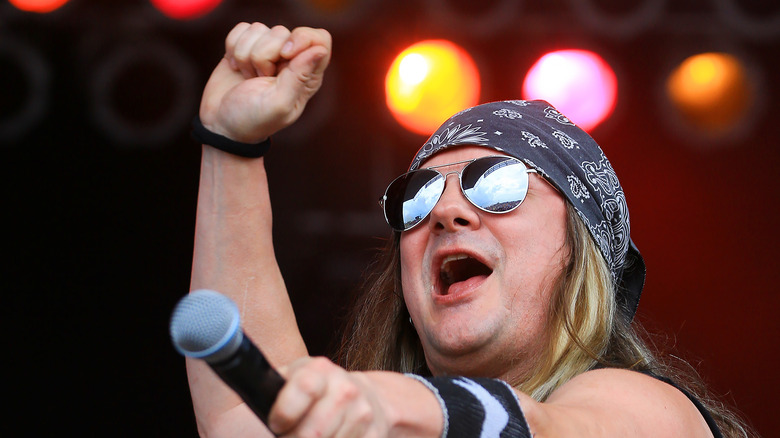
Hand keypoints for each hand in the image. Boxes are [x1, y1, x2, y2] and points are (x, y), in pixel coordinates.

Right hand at [199, 23, 331, 142]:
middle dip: (264, 55)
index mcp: (307, 74)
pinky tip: (237, 69)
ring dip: (246, 56)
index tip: (284, 56)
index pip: (319, 38)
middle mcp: (291, 59)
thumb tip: (320, 50)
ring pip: (258, 29)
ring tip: (249, 78)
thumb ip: (299, 76)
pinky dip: (233, 49)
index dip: (301, 39)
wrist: (222, 126)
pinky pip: (241, 29)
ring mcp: (268, 51)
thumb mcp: (279, 103)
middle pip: (282, 32)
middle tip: (261, 79)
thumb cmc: (254, 120)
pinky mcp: (246, 46)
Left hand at [268, 357, 391, 437]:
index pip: (304, 388)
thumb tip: (251, 395)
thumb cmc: (320, 390)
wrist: (367, 396)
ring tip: (308, 437)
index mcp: (321, 371)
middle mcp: (345, 390)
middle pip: (312, 433)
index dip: (284, 414)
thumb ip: (275, 387)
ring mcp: (362, 414)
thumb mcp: (297, 377)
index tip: (277, 425)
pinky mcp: (374, 436)